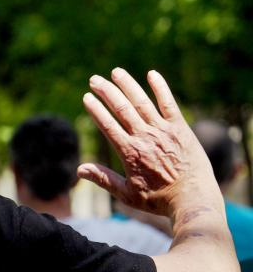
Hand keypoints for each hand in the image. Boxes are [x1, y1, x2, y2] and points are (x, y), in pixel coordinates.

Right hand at [78, 68, 215, 216]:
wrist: (191, 198)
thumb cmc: (157, 199)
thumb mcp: (126, 193)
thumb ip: (103, 179)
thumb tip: (80, 170)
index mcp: (129, 152)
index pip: (108, 125)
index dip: (96, 110)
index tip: (86, 98)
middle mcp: (145, 137)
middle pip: (121, 108)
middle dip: (106, 92)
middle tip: (94, 79)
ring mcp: (164, 130)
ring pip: (142, 102)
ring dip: (128, 85)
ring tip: (116, 72)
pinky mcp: (180, 128)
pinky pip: (169, 103)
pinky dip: (160, 88)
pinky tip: (151, 74)